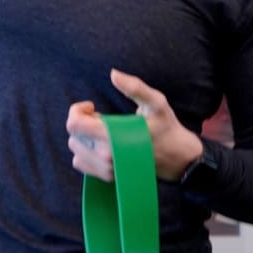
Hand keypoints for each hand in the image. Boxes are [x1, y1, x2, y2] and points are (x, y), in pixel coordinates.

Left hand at [66, 69, 202, 182]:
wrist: (179, 158)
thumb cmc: (166, 127)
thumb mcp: (156, 102)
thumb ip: (135, 87)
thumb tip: (113, 74)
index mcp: (114, 138)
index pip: (74, 125)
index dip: (77, 110)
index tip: (92, 107)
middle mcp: (107, 157)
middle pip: (73, 135)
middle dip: (83, 122)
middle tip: (103, 119)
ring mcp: (107, 170)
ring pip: (75, 148)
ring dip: (84, 137)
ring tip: (105, 133)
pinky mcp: (107, 178)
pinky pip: (80, 163)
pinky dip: (85, 152)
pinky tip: (101, 146)